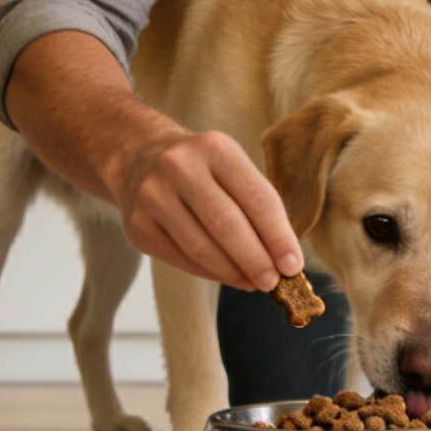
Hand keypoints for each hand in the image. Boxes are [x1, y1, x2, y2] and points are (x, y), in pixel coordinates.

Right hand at [114, 129, 303, 290]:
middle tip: (275, 283)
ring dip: (233, 272)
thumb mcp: (231, 168)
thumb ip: (257, 208)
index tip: (293, 266)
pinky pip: (181, 258)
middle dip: (256, 260)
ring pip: (201, 247)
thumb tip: (282, 262)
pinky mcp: (138, 225)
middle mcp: (179, 167)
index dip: (278, 236)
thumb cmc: (201, 169)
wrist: (138, 156)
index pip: (256, 198)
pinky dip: (209, 273)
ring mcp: (153, 196)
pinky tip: (227, 275)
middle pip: (227, 225)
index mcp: (215, 147)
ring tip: (253, 283)